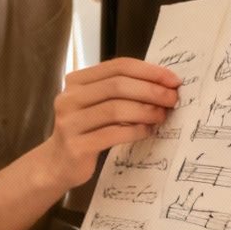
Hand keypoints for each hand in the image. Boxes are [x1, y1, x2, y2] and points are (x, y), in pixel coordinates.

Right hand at [38, 58, 181, 189]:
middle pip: (118, 86)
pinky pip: (112, 134)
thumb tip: (162, 85)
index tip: (172, 80)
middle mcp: (69, 98)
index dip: (149, 71)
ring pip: (116, 109)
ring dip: (145, 111)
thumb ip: (119, 91)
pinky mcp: (76, 146)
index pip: (117, 66)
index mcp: (76, 81)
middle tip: (172, 99)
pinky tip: (147, 131)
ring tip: (161, 116)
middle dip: (151, 91)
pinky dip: (135, 131)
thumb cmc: (85, 130)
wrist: (58, 163)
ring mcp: (70, 122)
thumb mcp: (96, 104)